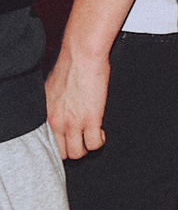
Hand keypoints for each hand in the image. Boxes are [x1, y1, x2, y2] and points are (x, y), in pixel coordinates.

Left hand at [44, 45, 108, 160]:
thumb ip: (53, 107)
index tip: (70, 141)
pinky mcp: (91, 119)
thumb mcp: (51, 91)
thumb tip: (59, 113)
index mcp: (44, 116)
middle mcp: (56, 122)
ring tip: (93, 135)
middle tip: (83, 139)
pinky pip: (94, 144)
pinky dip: (99, 141)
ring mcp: (73, 123)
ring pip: (78, 153)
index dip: (62, 145)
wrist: (81, 57)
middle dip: (75, 148)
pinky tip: (101, 131)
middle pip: (63, 152)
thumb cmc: (69, 67)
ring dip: (87, 146)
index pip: (48, 144)